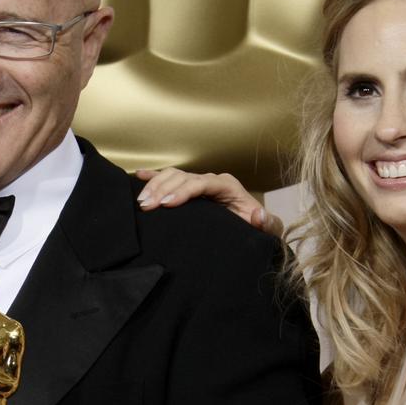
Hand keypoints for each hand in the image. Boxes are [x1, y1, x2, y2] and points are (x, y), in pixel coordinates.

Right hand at [135, 167, 282, 236]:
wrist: (254, 229)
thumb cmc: (257, 229)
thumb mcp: (268, 229)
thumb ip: (267, 223)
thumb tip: (257, 214)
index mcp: (228, 186)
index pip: (202, 183)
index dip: (183, 191)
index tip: (166, 204)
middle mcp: (212, 180)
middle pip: (183, 177)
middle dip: (163, 189)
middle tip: (147, 206)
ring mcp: (200, 183)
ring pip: (173, 175)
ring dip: (155, 185)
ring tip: (141, 201)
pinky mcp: (190, 189)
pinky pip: (169, 179)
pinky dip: (153, 177)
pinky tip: (138, 177)